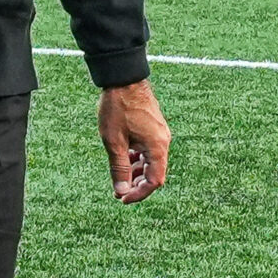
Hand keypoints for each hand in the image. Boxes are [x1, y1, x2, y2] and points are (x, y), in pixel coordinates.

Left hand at [98, 79, 170, 202]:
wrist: (124, 78)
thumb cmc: (118, 108)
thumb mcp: (114, 142)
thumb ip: (119, 169)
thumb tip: (121, 192)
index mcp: (157, 147)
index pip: (155, 181)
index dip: (139, 194)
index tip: (122, 199)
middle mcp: (163, 142)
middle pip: (155, 172)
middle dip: (137, 184)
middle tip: (118, 190)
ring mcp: (160, 134)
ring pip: (151, 161)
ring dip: (136, 171)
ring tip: (119, 173)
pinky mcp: (154, 127)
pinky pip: (149, 150)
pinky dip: (138, 158)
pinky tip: (125, 156)